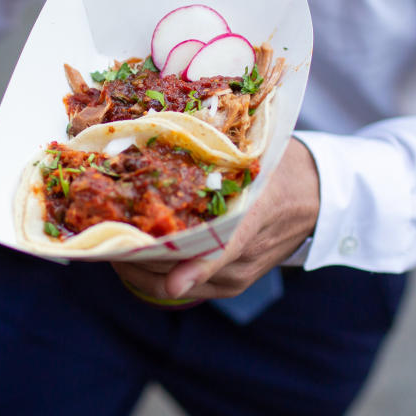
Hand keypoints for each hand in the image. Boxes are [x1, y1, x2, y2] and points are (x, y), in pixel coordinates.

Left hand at [111, 138, 318, 301]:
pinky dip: (151, 273)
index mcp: (256, 213)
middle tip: (100, 236)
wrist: (315, 194)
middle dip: (137, 258)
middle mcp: (245, 255)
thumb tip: (156, 127)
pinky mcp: (229, 286)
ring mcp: (236, 276)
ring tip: (106, 243)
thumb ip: (216, 154)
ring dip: (137, 268)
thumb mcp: (254, 156)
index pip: (224, 250)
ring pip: (175, 285)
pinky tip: (129, 253)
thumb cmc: (276, 166)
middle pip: (183, 271)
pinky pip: (182, 288)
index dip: (196, 269)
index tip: (172, 282)